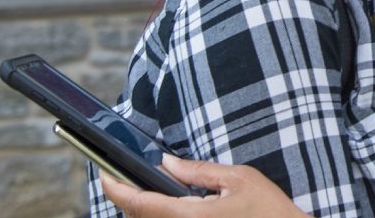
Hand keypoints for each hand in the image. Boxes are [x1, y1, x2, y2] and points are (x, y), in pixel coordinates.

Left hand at [101, 155, 310, 217]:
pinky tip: (173, 207)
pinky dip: (161, 217)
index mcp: (189, 217)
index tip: (105, 174)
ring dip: (145, 210)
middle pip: (139, 217)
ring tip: (150, 191)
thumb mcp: (239, 179)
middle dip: (129, 198)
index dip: (116, 188)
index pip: (139, 203)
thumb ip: (198, 171)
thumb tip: (167, 162)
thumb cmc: (270, 212)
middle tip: (126, 178)